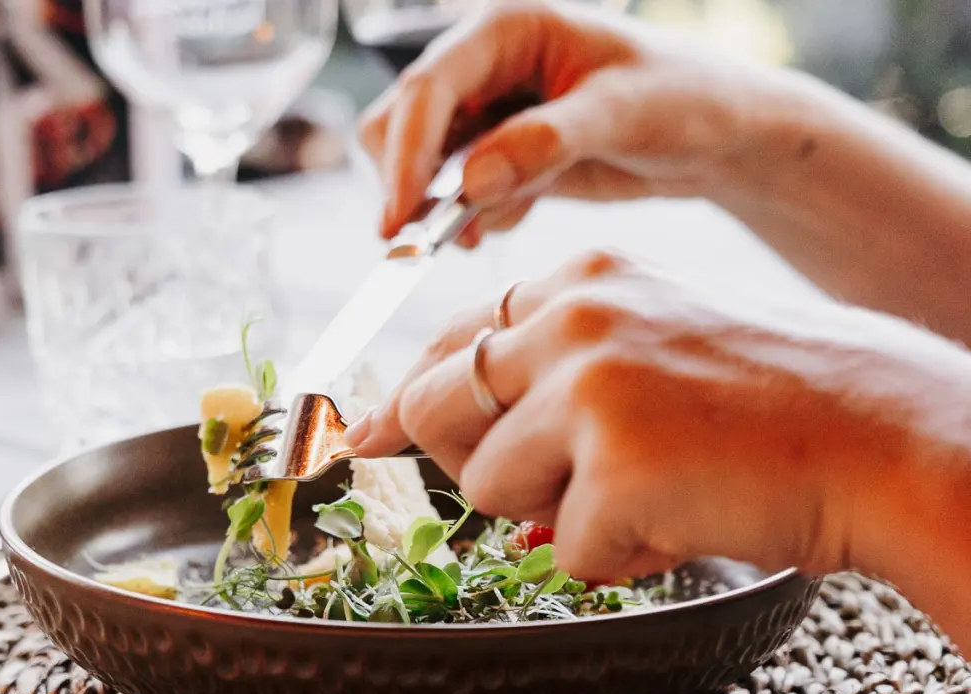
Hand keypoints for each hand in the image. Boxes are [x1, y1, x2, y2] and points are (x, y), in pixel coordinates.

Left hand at [346, 251, 970, 612]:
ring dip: (560, 511)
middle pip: (438, 409)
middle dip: (474, 464)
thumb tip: (419, 426)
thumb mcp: (647, 343)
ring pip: (489, 486)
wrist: (881, 436)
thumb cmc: (765, 403)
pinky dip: (619, 556)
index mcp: (580, 277)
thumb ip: (544, 369)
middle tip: (559, 483)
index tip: (364, 434)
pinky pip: (567, 548)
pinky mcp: (617, 464)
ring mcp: (591, 386)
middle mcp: (573, 316)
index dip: (404, 398)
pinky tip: (684, 519)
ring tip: (652, 488)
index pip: (448, 338)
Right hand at [358, 1, 782, 244]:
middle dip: (411, 183)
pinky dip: (473, 216)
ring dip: (442, 206)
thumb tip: (469, 183)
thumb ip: (544, 143)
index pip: (429, 87)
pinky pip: (453, 193)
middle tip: (430, 241)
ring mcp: (488, 111)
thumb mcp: (623, 113)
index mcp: (507, 29)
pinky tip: (521, 213)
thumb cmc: (685, 98)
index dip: (405, 155)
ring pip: (420, 163)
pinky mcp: (497, 154)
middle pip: (400, 122)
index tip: (398, 221)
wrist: (718, 135)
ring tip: (494, 224)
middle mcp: (485, 64)